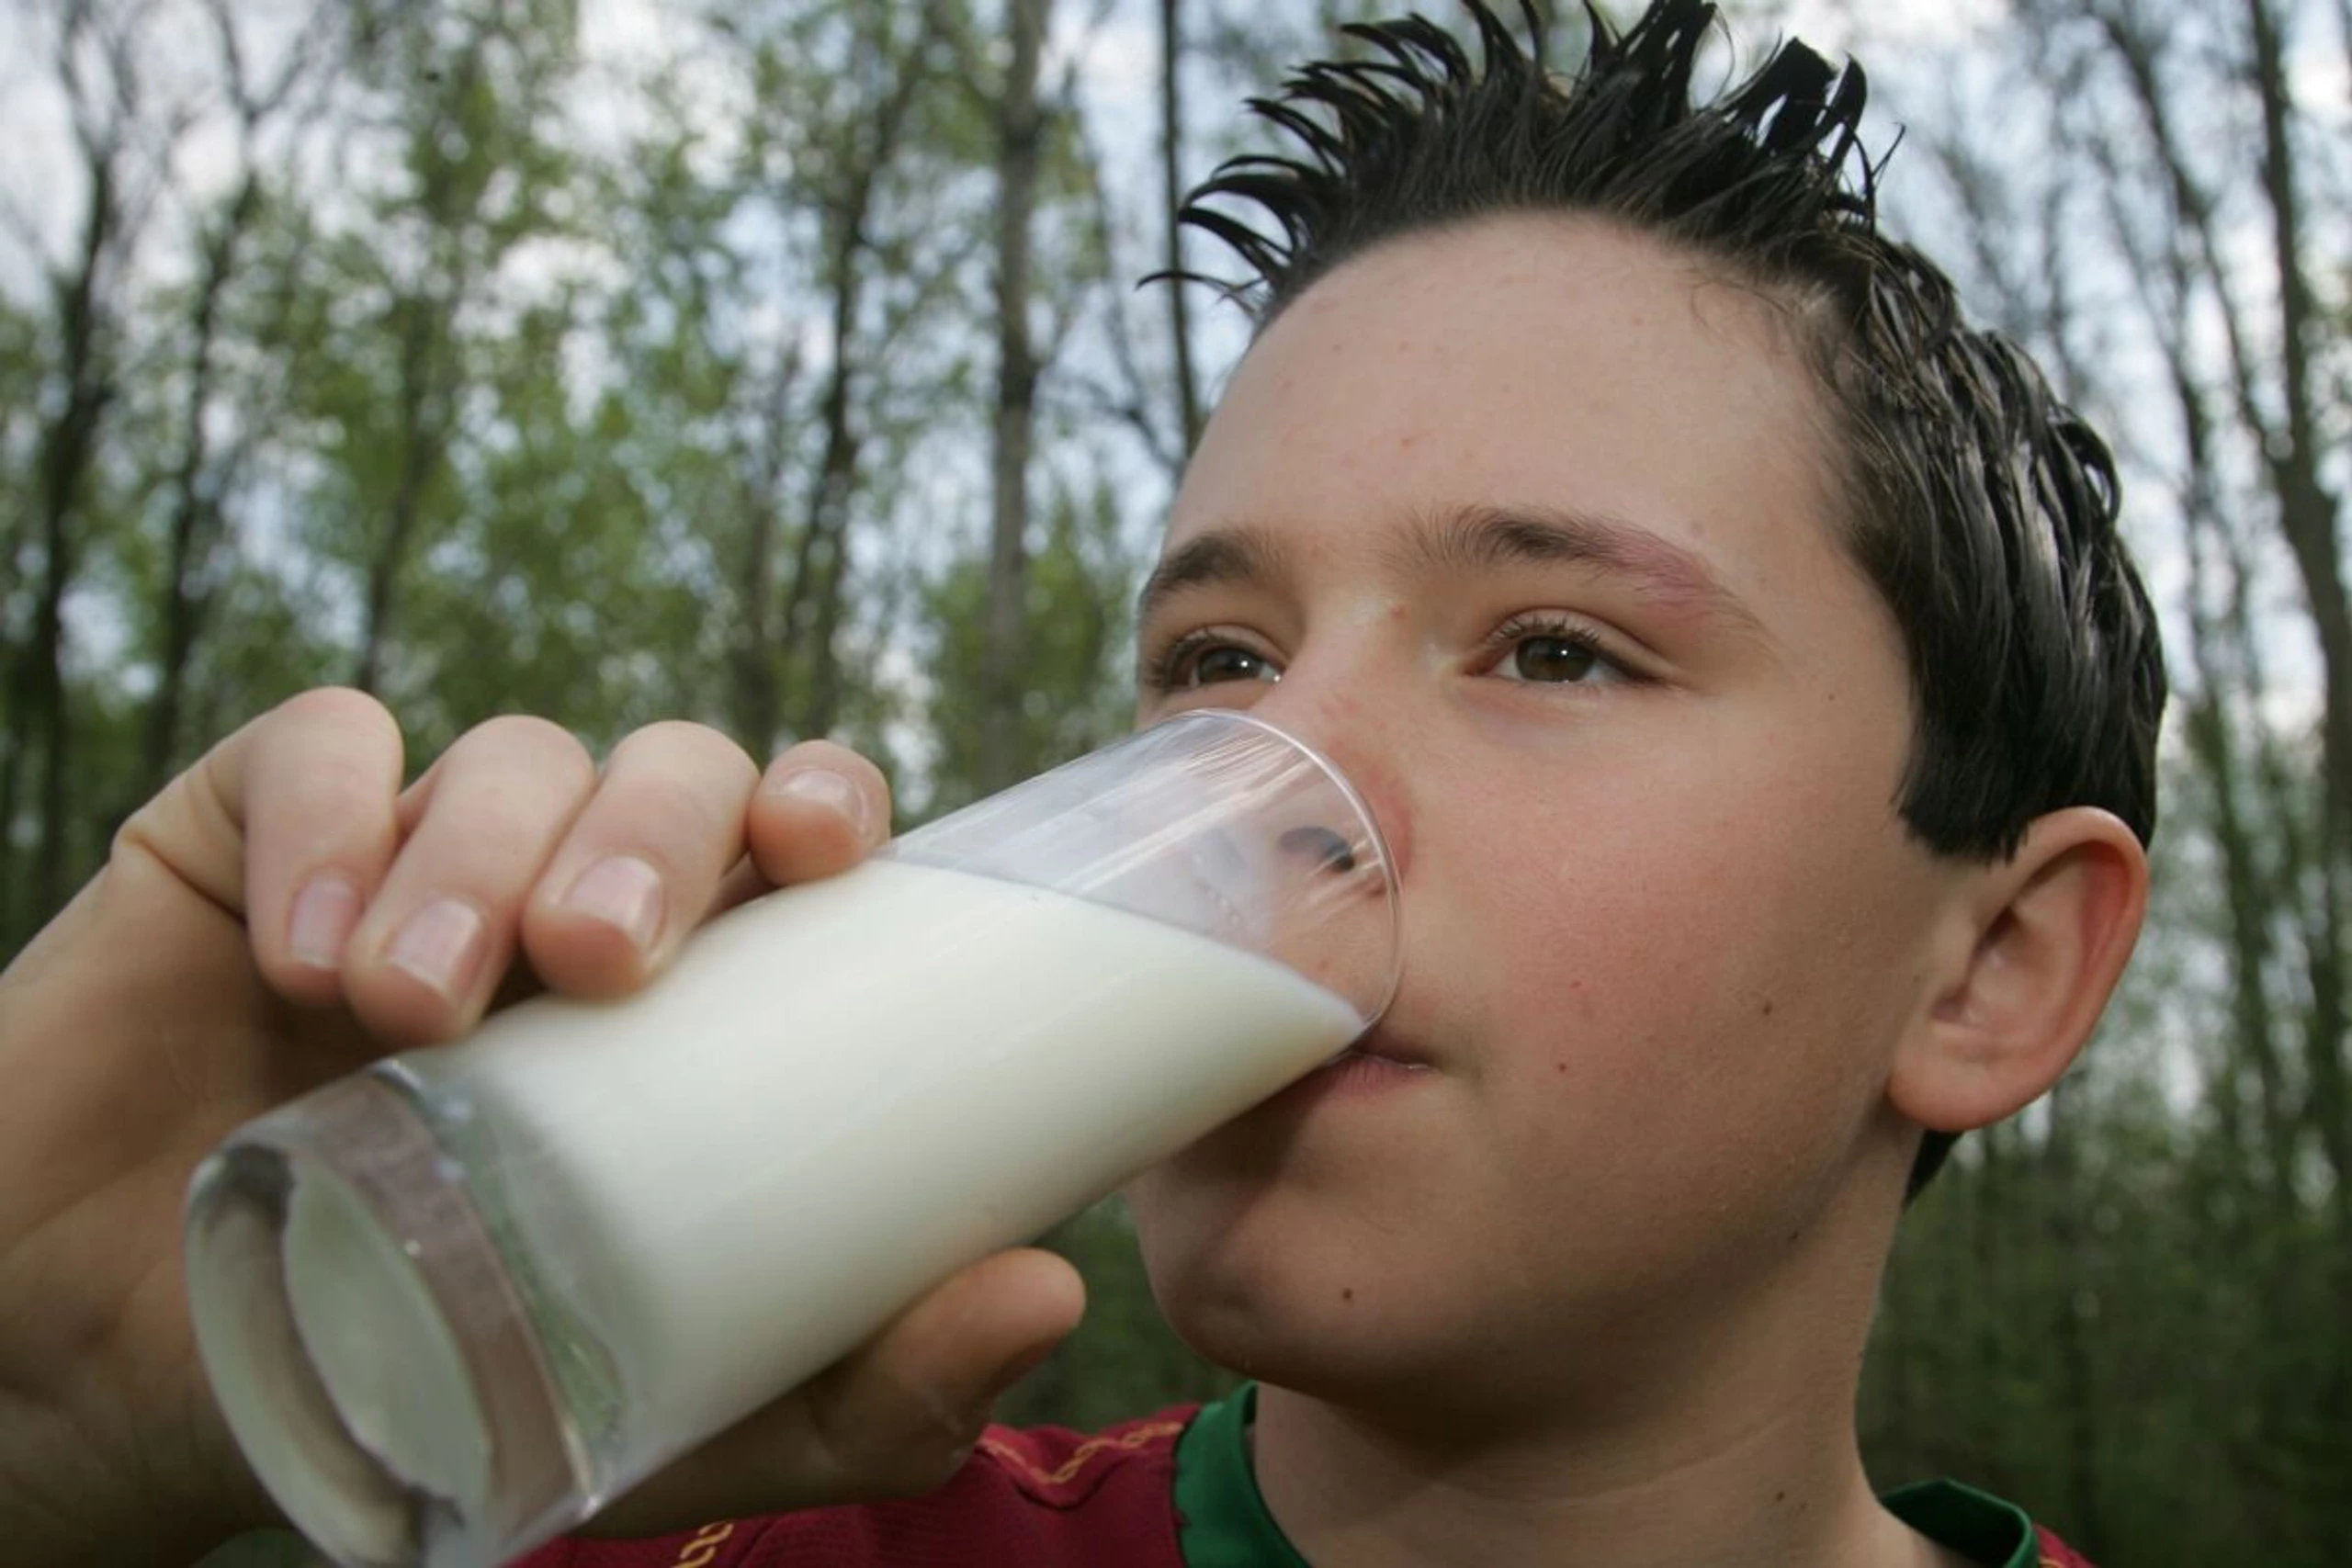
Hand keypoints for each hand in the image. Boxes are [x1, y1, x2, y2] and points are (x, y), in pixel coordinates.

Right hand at [0, 689, 1083, 1563]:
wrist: (129, 1396)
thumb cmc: (427, 1380)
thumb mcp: (665, 1414)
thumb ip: (856, 1387)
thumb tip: (1048, 1289)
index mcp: (688, 1000)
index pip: (791, 841)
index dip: (827, 802)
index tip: (825, 849)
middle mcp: (567, 906)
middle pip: (670, 769)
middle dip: (656, 829)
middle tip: (599, 960)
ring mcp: (415, 862)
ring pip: (506, 753)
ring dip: (480, 849)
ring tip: (416, 1001)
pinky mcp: (250, 841)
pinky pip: (315, 745)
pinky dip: (328, 817)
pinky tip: (297, 944)